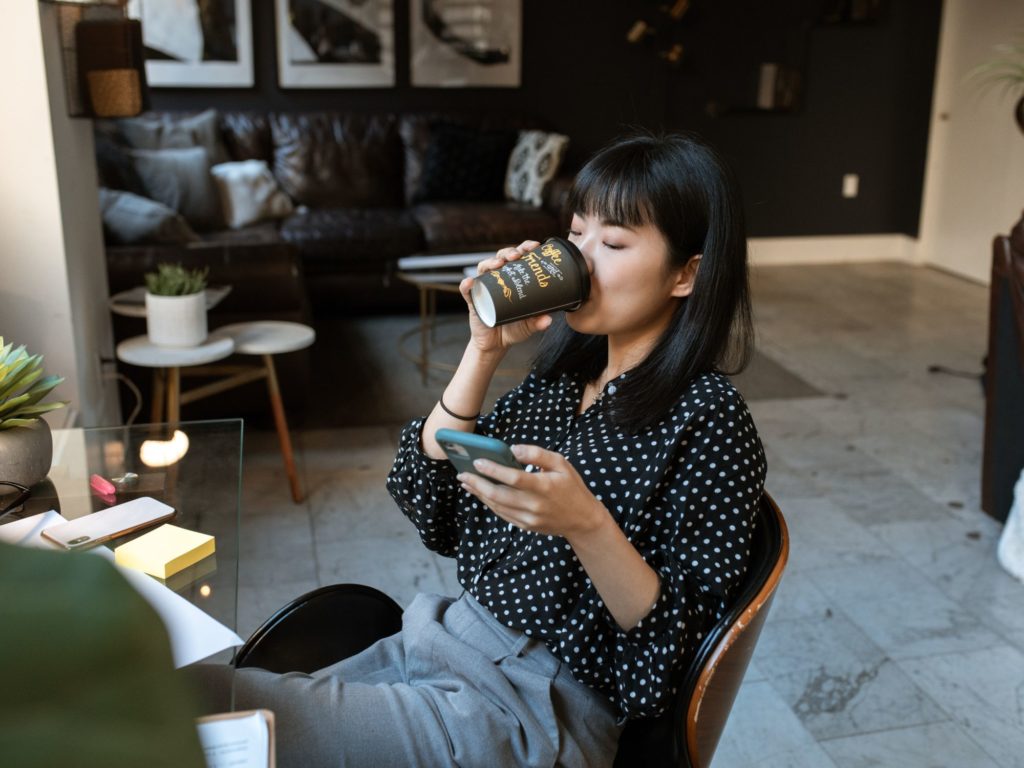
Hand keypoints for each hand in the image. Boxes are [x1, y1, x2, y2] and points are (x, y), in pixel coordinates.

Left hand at [457, 444, 608, 539]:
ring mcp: (529, 518)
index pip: (512, 478)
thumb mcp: (561, 464)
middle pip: (498, 495)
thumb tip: (513, 449)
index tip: (478, 461)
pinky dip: (490, 503)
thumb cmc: (571, 487)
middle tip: (463, 474)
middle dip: (477, 483)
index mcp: (543, 487)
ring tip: (467, 482)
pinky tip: (482, 494)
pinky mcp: (526, 526)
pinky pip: (502, 514)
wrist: (582, 519)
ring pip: (497, 506)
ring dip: (479, 494)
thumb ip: (537, 454)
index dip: (493, 469)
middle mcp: (534, 505)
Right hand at [459, 240, 552, 355]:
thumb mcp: (528, 325)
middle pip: (501, 257)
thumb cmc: (513, 329)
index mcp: (513, 279)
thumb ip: (538, 322)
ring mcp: (484, 288)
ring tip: (498, 264)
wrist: (496, 344)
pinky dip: (467, 285)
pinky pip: (467, 291)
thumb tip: (548, 319)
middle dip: (509, 252)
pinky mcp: (473, 301)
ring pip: (484, 267)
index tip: (534, 246)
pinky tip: (471, 282)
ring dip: (490, 262)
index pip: (518, 257)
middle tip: (517, 255)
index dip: (525, 248)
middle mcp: (498, 279)